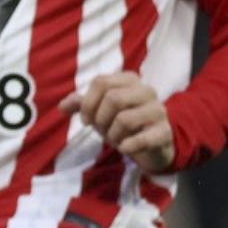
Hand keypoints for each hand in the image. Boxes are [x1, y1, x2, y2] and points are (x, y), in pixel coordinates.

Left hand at [59, 72, 175, 172]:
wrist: (153, 143)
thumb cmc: (122, 121)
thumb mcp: (100, 110)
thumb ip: (81, 104)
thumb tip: (62, 106)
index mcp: (129, 79)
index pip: (101, 82)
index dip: (88, 103)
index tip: (86, 120)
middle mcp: (146, 90)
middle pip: (113, 98)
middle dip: (100, 119)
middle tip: (101, 131)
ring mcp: (158, 110)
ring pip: (125, 119)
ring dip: (113, 134)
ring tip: (115, 139)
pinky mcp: (165, 132)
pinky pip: (143, 138)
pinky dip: (128, 145)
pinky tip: (124, 148)